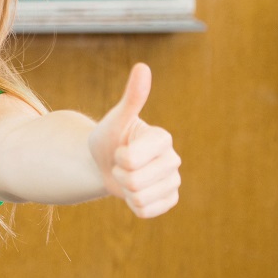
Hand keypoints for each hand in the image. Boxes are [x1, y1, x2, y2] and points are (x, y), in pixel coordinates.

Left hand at [87, 62, 180, 217]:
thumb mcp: (115, 120)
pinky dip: (133, 204)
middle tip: (120, 164)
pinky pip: (146, 211)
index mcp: (163, 138)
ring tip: (126, 176)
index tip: (120, 149)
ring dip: (125, 190)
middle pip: (134, 181)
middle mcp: (173, 159)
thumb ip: (131, 97)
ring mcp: (173, 181)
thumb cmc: (108, 138)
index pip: (132, 159)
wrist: (104, 163)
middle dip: (119, 174)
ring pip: (140, 197)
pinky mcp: (170, 199)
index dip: (119, 157)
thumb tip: (143, 67)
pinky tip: (134, 191)